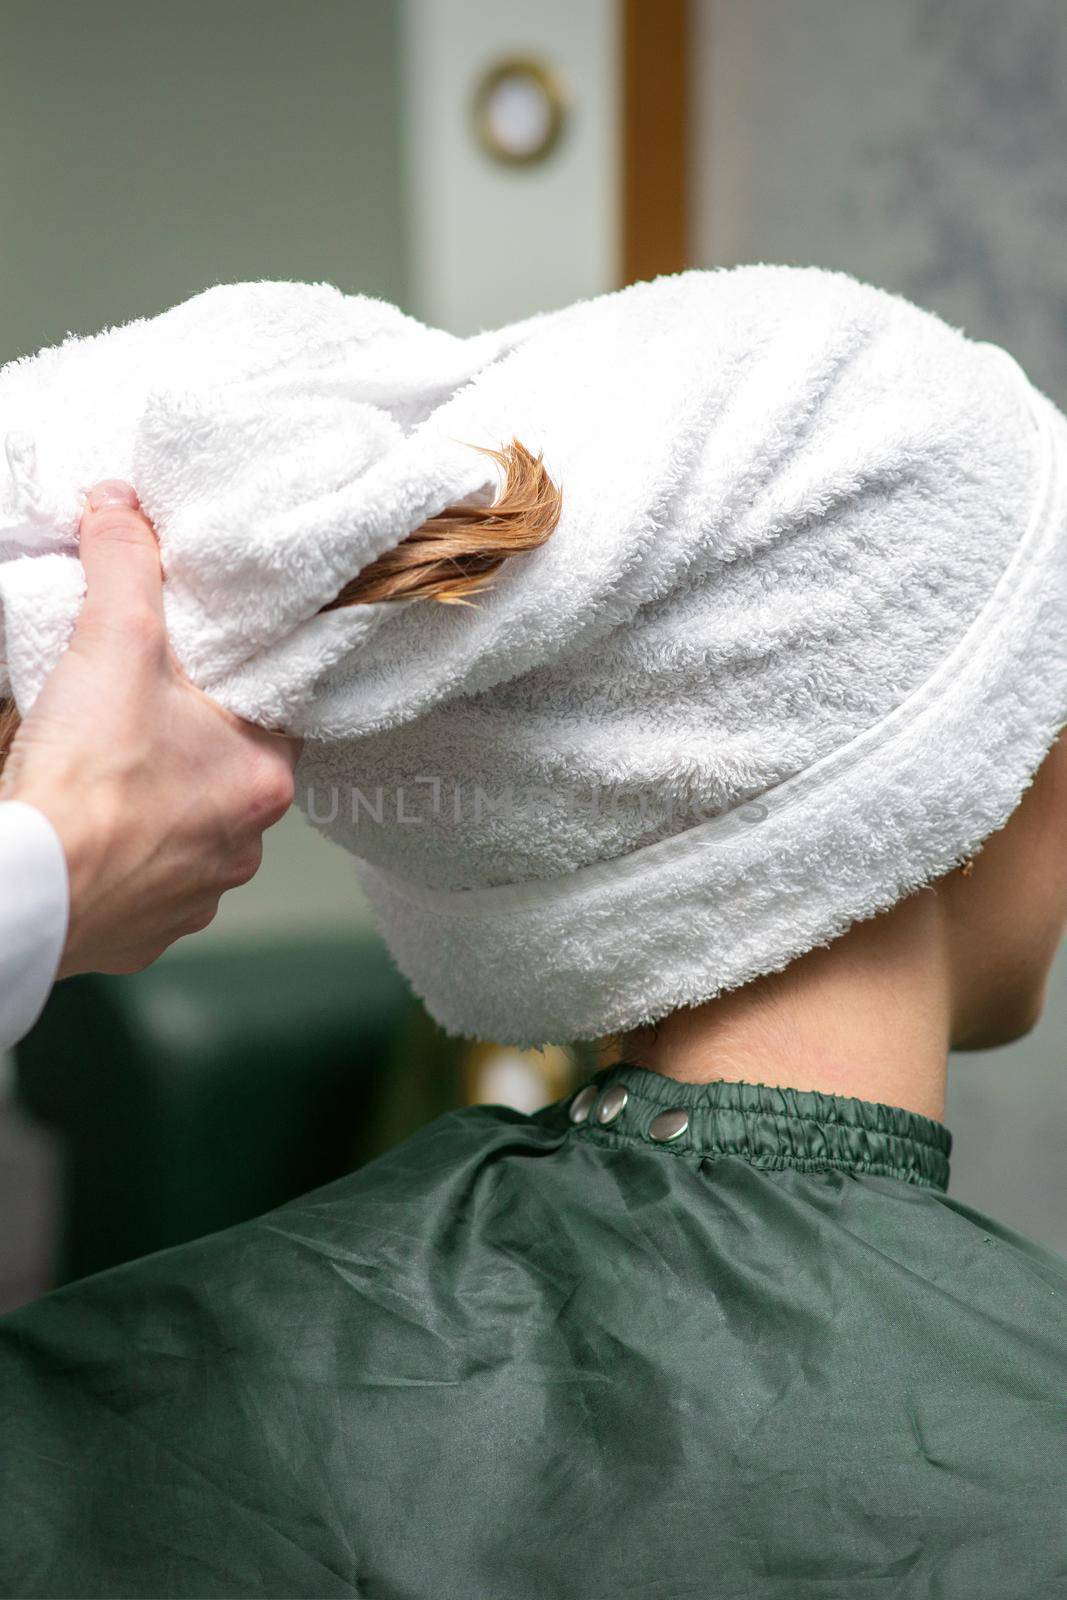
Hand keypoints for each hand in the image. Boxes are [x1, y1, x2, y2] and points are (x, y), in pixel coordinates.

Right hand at [0, 480, 300, 976]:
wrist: (28, 890)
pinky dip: (123, 857)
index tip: (205, 670)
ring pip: (187, 832)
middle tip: (141, 713)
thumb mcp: (113, 643)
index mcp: (264, 778)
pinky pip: (146, 884)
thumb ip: (126, 567)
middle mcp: (245, 846)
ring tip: (108, 775)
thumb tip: (122, 507)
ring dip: (156, 806)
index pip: (275, 718)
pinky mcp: (145, 931)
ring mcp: (197, 895)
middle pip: (228, 775)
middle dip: (188, 744)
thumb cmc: (86, 782)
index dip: (238, 686)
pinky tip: (89, 830)